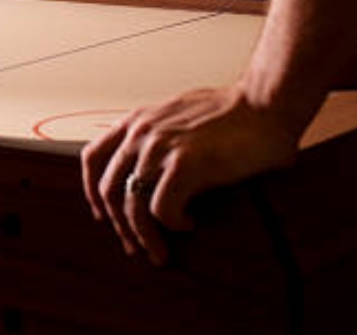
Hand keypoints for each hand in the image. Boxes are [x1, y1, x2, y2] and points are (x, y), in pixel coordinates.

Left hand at [80, 84, 298, 265]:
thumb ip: (160, 136)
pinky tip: (189, 224)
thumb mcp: (179, 116)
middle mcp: (141, 133)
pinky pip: (162, 210)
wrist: (264, 102)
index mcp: (137, 121)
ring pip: (132, 206)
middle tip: (135, 247)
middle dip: (119, 225)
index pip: (93, 157)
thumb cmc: (232, 112)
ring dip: (144, 236)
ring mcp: (160, 148)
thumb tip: (154, 171)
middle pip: (108, 189)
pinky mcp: (185, 165)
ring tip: (160, 252)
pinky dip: (173, 224)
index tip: (103, 214)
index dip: (92, 191)